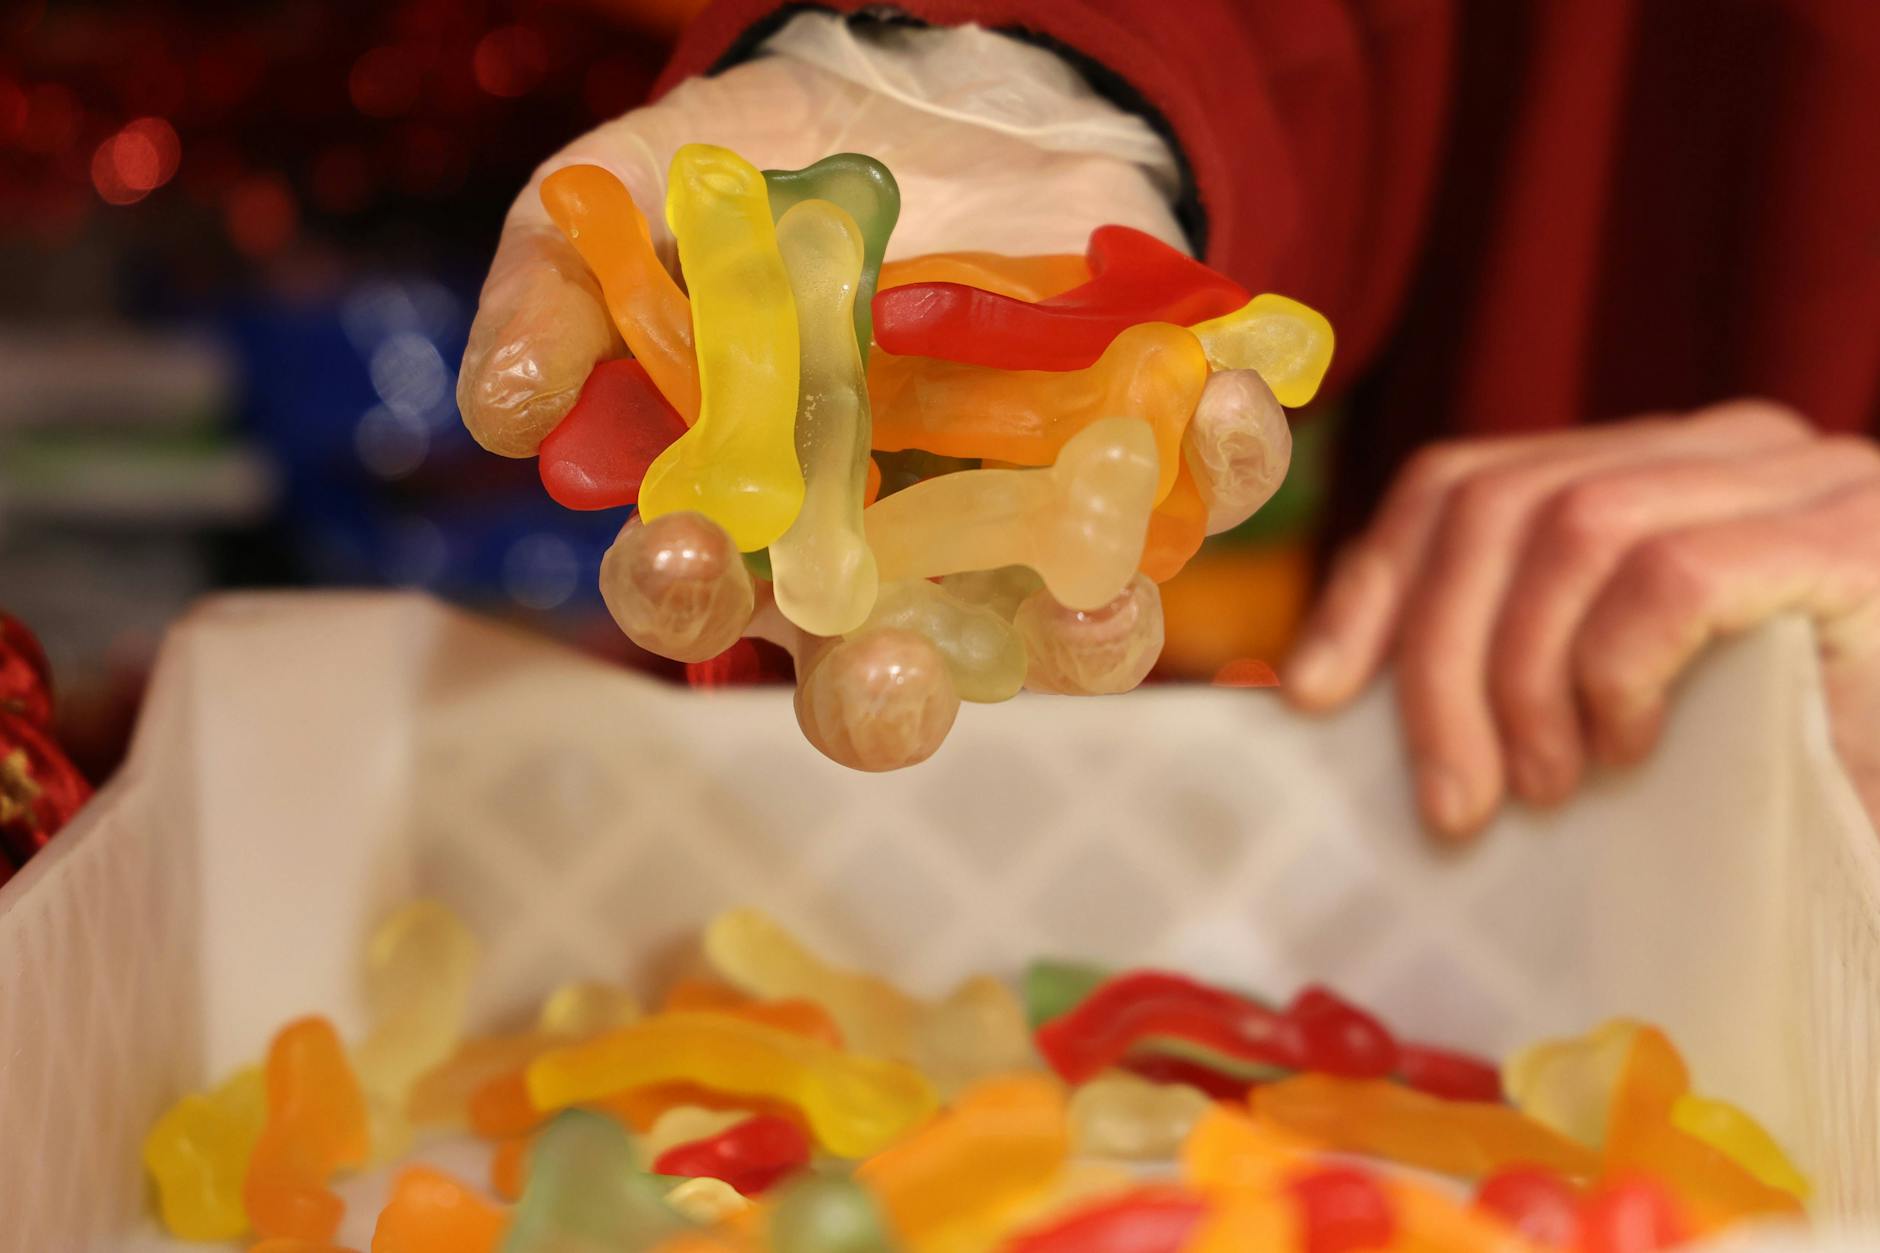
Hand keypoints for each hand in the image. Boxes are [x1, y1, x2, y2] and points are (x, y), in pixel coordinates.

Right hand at [457, 19, 1229, 770]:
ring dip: (1088, 637)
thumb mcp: (644, 193)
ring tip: (1102, 591)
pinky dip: (1226, 466)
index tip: (681, 546)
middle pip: (874, 683)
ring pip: (1058, 640)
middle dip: (879, 697)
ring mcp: (1022, 532)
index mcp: (757, 515)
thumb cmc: (776, 171)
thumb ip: (560, 288)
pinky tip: (1227, 399)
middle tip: (891, 670)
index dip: (682, 588)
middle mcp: (889, 563)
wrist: (942, 105)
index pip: (698, 591)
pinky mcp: (1140, 471)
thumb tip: (496, 410)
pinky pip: (1197, 502)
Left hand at [1284, 400, 1879, 836]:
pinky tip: (1632, 751)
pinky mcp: (1849, 539)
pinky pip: (1674, 576)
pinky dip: (1619, 673)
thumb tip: (1321, 698)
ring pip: (1570, 529)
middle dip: (1435, 659)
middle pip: (1496, 504)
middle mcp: (1717, 448)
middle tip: (1450, 801)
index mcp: (1648, 471)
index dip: (1371, 584)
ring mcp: (1795, 478)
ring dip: (1522, 677)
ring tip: (1544, 789)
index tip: (1315, 698)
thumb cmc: (1789, 768)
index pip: (1463, 482)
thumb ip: (1516, 669)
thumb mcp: (1621, 704)